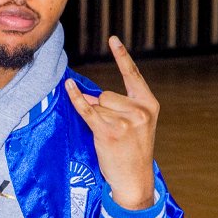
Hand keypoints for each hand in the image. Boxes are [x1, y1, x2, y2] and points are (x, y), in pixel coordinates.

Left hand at [65, 36, 157, 209]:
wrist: (135, 179)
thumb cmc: (133, 150)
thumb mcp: (137, 124)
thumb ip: (119, 106)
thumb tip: (89, 96)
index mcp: (149, 104)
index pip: (133, 75)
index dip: (122, 56)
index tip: (112, 38)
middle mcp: (140, 111)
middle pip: (106, 94)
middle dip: (102, 108)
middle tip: (112, 129)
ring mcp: (125, 122)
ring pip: (97, 105)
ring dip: (96, 118)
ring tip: (109, 136)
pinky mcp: (109, 132)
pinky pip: (87, 111)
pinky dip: (76, 99)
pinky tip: (68, 88)